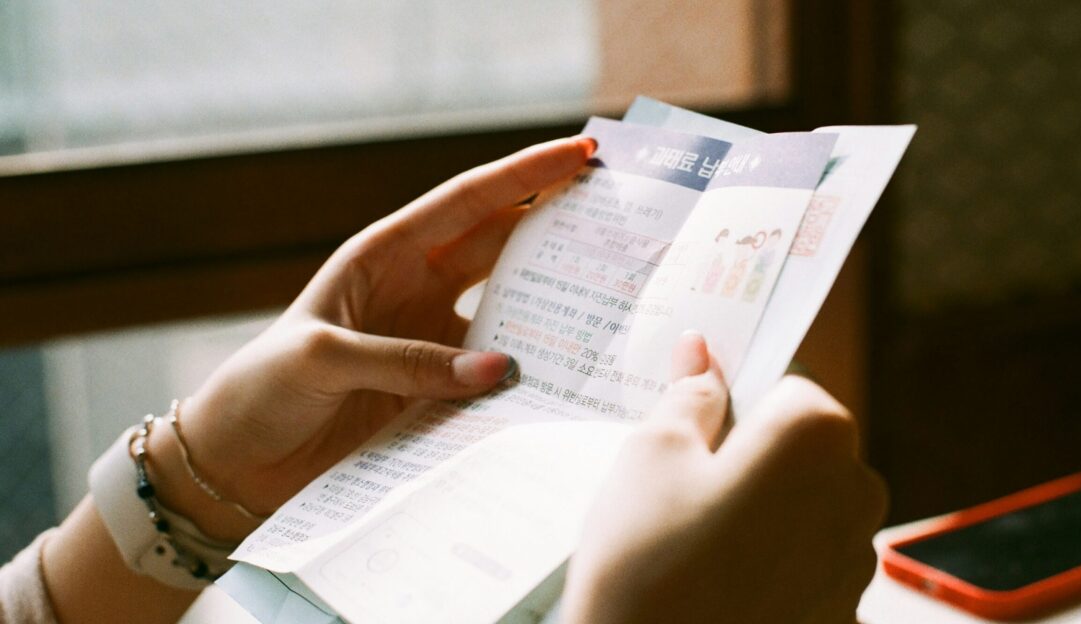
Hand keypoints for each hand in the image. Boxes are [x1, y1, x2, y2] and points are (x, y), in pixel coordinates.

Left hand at [150, 136, 595, 537]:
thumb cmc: (264, 389)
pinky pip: (493, 369)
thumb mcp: (325, 359)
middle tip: (619, 213)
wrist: (238, 460)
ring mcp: (431, 337)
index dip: (525, 174)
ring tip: (610, 291)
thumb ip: (409, 360)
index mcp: (384, 255)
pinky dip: (528, 367)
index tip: (580, 152)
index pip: (468, 202)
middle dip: (556, 222)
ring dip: (551, 297)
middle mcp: (415, 287)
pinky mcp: (436, 386)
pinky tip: (564, 370)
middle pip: (500, 243)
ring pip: (507, 304)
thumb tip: (500, 368)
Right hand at [561, 332, 886, 623]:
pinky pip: (809, 566)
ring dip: (765, 513)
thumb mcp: (650, 456)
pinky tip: (720, 586)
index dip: (737, 400)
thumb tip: (701, 351)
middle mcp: (856, 492)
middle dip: (753, 457)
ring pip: (809, 507)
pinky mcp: (843, 615)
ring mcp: (855, 562)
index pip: (788, 382)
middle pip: (806, 447)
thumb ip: (689, 394)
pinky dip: (774, 567)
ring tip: (694, 546)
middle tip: (683, 491)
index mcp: (816, 434)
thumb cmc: (645, 566)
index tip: (697, 426)